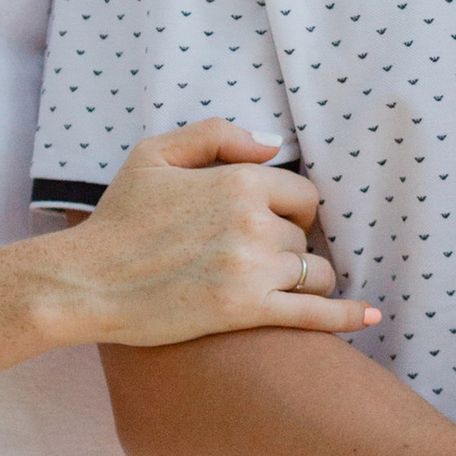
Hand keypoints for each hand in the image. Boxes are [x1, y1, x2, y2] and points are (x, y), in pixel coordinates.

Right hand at [39, 122, 376, 348]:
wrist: (85, 282)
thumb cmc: (117, 219)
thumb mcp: (154, 154)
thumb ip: (216, 136)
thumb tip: (273, 146)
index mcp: (236, 182)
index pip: (302, 193)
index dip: (291, 208)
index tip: (270, 221)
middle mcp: (253, 223)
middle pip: (304, 236)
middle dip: (287, 245)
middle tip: (252, 257)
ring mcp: (252, 270)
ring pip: (312, 272)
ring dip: (303, 278)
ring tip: (276, 285)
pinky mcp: (245, 313)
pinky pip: (314, 315)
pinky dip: (346, 316)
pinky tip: (370, 319)